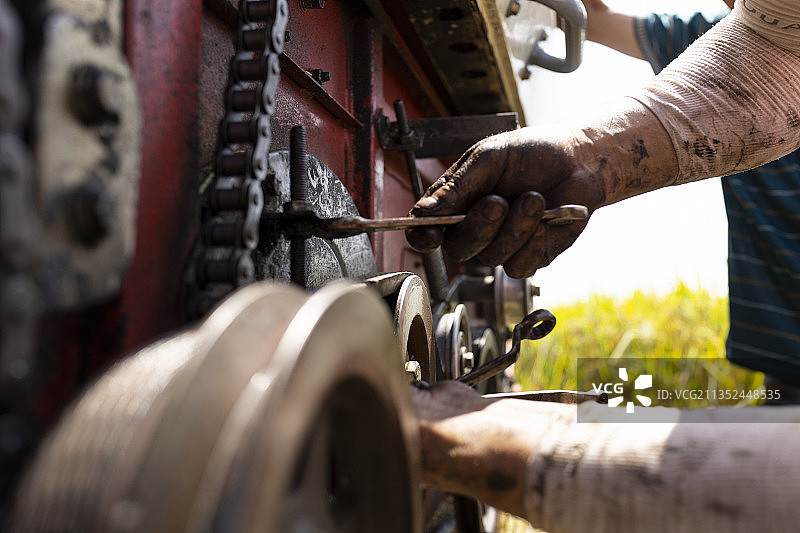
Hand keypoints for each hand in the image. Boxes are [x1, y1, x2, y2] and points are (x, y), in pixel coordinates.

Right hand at [406, 127, 602, 277]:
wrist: (582, 160)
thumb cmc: (534, 152)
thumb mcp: (490, 158)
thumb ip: (456, 186)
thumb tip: (423, 212)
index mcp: (456, 203)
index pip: (425, 230)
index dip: (423, 237)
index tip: (432, 233)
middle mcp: (474, 228)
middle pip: (458, 250)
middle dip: (479, 228)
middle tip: (499, 201)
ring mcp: (501, 245)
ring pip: (491, 258)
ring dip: (515, 228)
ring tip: (534, 199)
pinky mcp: (529, 257)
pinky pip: (519, 266)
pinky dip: (534, 242)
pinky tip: (546, 220)